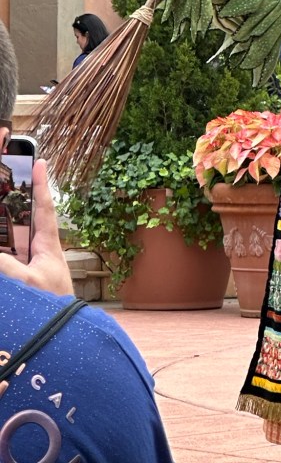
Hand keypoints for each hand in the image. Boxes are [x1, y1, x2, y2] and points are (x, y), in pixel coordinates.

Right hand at [0, 160, 73, 295]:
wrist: (62, 331)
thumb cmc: (52, 304)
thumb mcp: (28, 283)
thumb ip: (7, 267)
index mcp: (48, 244)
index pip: (45, 208)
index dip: (42, 185)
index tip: (41, 162)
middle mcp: (40, 248)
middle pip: (27, 218)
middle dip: (18, 199)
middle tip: (10, 178)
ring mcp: (31, 261)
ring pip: (14, 236)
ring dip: (7, 223)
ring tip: (2, 200)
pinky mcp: (23, 274)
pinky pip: (9, 255)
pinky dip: (4, 244)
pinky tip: (2, 240)